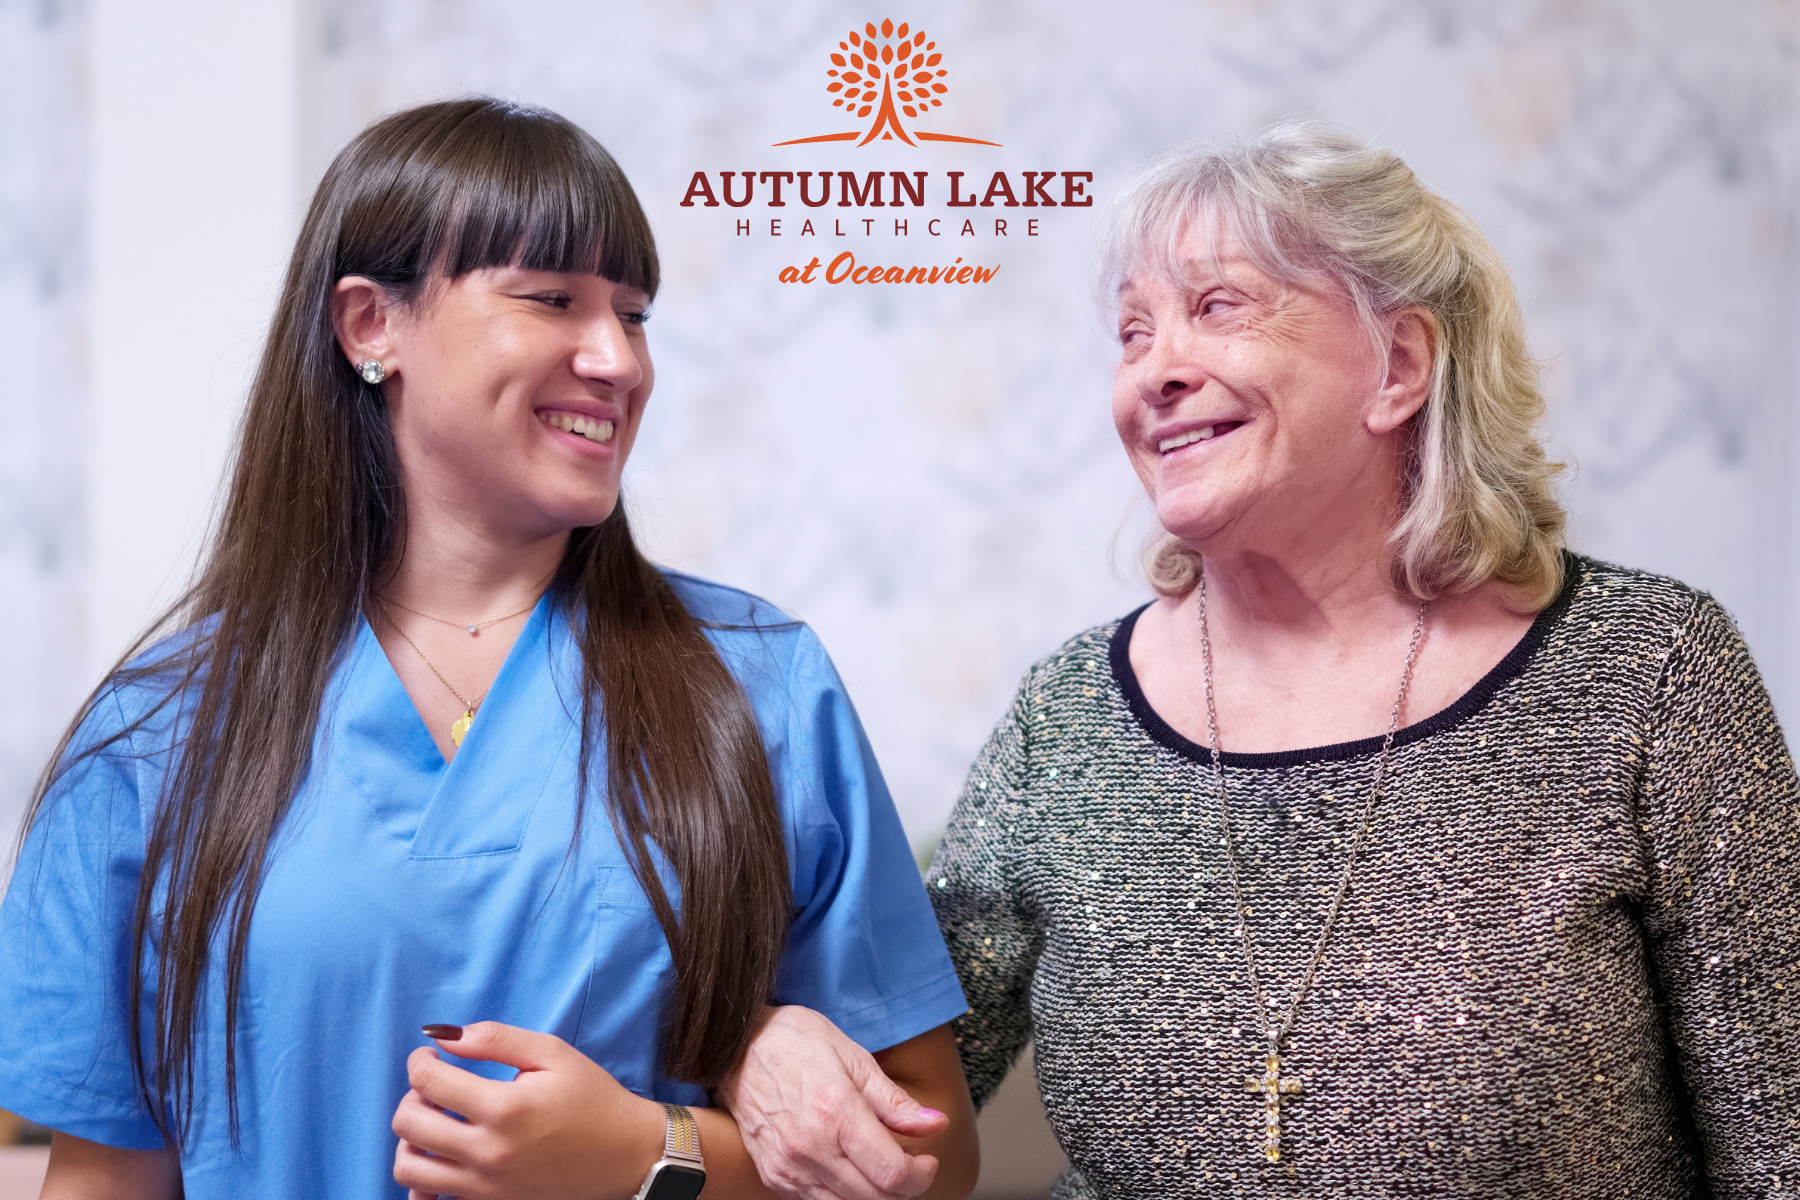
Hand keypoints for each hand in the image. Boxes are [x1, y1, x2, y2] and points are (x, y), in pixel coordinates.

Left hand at [391, 1020, 661, 1199]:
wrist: (626, 1155)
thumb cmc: (592, 1099)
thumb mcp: (553, 1054)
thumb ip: (496, 1038)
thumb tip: (444, 1035)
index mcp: (504, 1108)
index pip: (429, 1081)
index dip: (420, 1061)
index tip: (431, 1055)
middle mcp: (488, 1152)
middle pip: (409, 1123)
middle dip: (412, 1095)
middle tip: (436, 1086)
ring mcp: (485, 1186)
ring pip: (408, 1167)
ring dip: (411, 1138)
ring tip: (437, 1121)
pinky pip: (428, 1199)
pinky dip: (421, 1181)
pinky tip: (440, 1159)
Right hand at [715, 1006, 949, 1199]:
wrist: (734, 1047)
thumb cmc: (795, 1041)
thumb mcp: (852, 1056)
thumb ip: (894, 1100)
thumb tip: (935, 1125)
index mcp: (837, 1113)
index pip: (892, 1174)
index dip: (920, 1176)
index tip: (926, 1161)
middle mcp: (811, 1148)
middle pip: (874, 1198)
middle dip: (903, 1187)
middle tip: (910, 1163)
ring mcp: (789, 1167)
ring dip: (874, 1194)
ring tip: (880, 1164)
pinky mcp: (774, 1176)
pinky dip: (843, 1193)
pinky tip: (849, 1166)